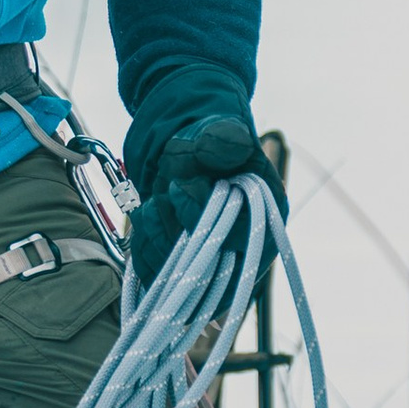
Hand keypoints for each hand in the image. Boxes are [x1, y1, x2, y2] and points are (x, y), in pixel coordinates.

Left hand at [122, 65, 265, 284]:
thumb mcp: (219, 133)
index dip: (200, 216)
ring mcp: (211, 266)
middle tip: (166, 190)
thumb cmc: (208, 143)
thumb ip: (225, 140)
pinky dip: (142, 243)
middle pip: (205, 268)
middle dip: (173, 226)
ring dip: (156, 231)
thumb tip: (228, 147)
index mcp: (265, 220)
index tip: (179, 184)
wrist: (183, 152)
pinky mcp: (182, 271)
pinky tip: (147, 215)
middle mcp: (242, 251)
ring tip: (158, 199)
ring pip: (175, 272)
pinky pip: (154, 273)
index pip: (237, 241)